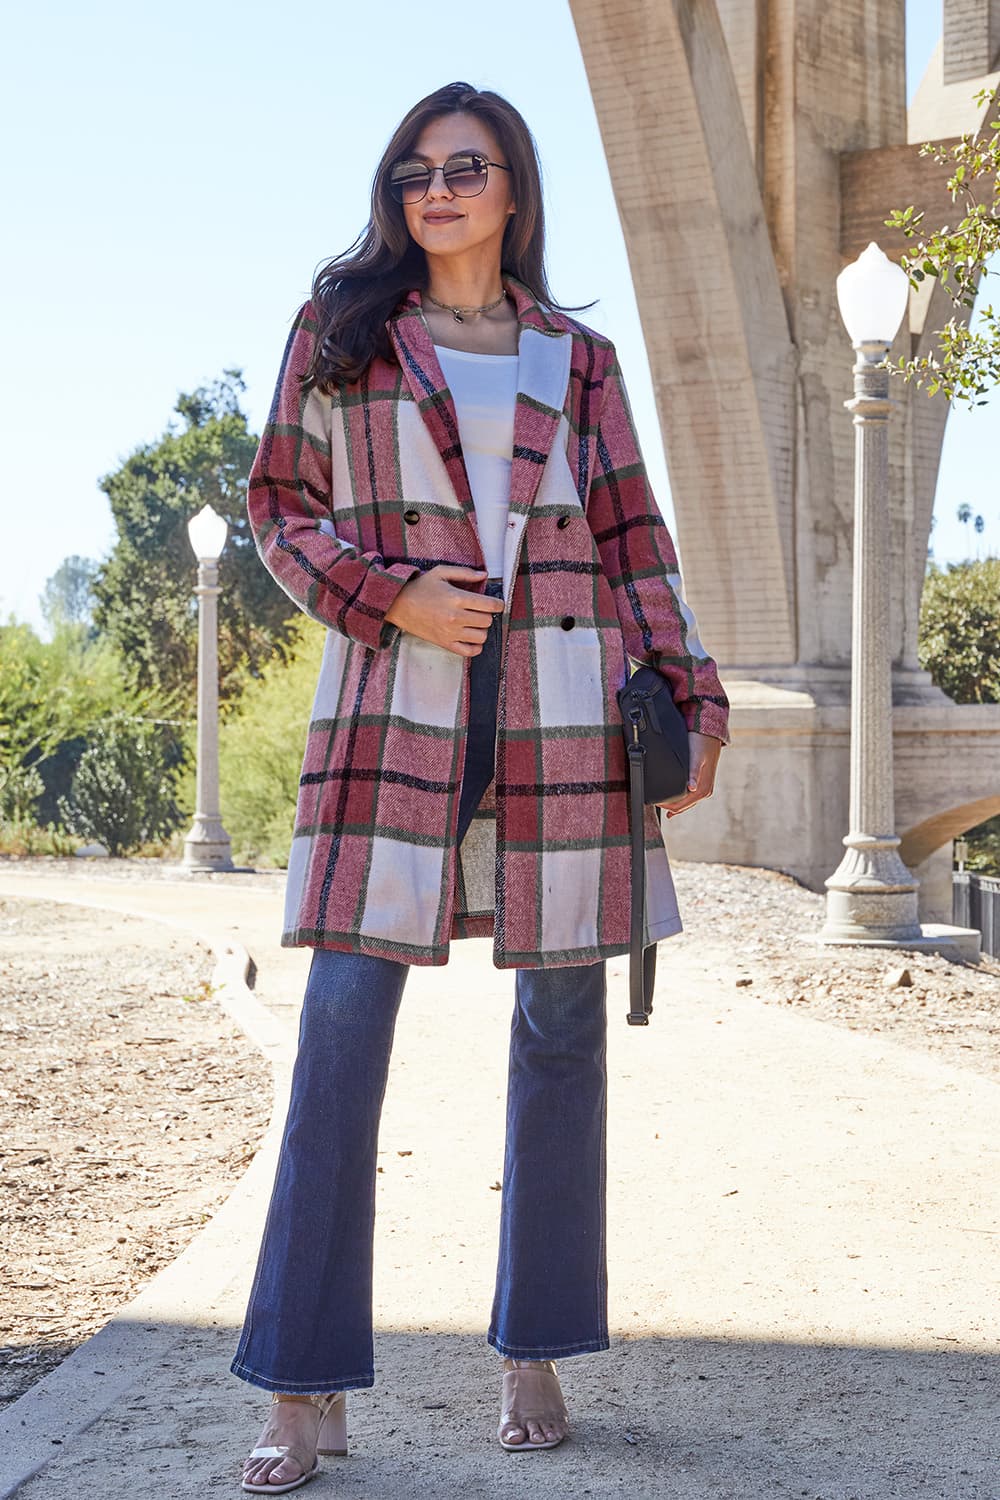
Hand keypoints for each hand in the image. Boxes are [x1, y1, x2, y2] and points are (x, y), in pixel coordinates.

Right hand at [384, 565, 504, 655]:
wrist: (398, 605)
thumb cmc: (420, 588)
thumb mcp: (441, 572)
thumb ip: (465, 573)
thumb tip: (485, 575)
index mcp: (457, 598)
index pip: (490, 605)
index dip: (498, 604)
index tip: (496, 603)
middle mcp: (455, 617)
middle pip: (487, 621)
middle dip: (488, 615)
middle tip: (480, 611)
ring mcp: (450, 633)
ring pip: (482, 637)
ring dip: (482, 630)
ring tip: (474, 623)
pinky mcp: (445, 643)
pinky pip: (470, 652)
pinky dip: (475, 646)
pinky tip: (471, 637)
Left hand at [656, 731, 722, 817]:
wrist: (709, 734)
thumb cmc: (701, 743)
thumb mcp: (696, 757)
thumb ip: (694, 773)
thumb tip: (692, 788)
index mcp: (703, 788)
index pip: (681, 806)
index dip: (667, 806)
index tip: (655, 802)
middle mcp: (705, 791)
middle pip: (683, 807)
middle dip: (669, 807)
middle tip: (654, 802)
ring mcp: (704, 788)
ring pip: (686, 803)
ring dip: (674, 804)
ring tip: (661, 802)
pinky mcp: (702, 783)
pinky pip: (689, 797)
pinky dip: (680, 800)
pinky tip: (673, 799)